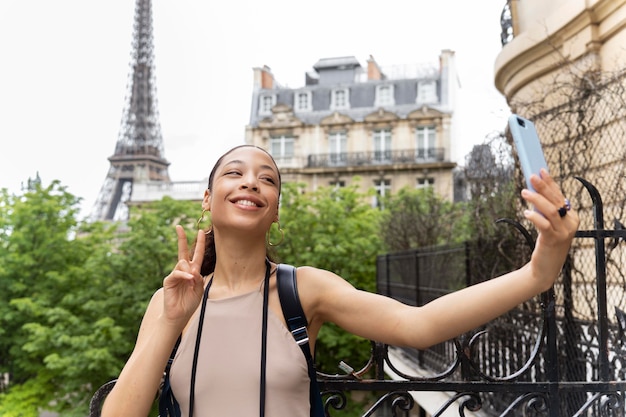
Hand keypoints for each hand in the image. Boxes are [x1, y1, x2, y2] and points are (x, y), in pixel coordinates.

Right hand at [161, 225, 205, 328]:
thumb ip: (198, 279)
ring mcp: (175, 274)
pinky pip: (177, 273)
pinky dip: (184, 275)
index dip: (199, 243)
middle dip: (181, 239)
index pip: (196, 255)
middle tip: (179, 227)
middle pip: (183, 252)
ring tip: (192, 281)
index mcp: (193, 272)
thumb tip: (192, 270)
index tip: (201, 232)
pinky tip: (189, 279)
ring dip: (189, 271)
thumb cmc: (190, 303)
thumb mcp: (199, 290)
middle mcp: (183, 271)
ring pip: (183, 264)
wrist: (179, 315)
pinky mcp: (169, 280)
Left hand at [522, 169, 578, 290]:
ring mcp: (564, 232)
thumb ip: (546, 210)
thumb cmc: (546, 243)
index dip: (551, 183)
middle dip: (543, 187)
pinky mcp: (553, 240)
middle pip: (556, 200)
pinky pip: (544, 225)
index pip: (560, 196)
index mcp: (572, 217)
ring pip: (551, 210)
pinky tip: (526, 212)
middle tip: (531, 177)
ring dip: (537, 199)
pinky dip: (535, 217)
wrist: (545, 268)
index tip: (541, 171)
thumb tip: (534, 191)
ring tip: (524, 192)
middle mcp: (571, 223)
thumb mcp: (549, 224)